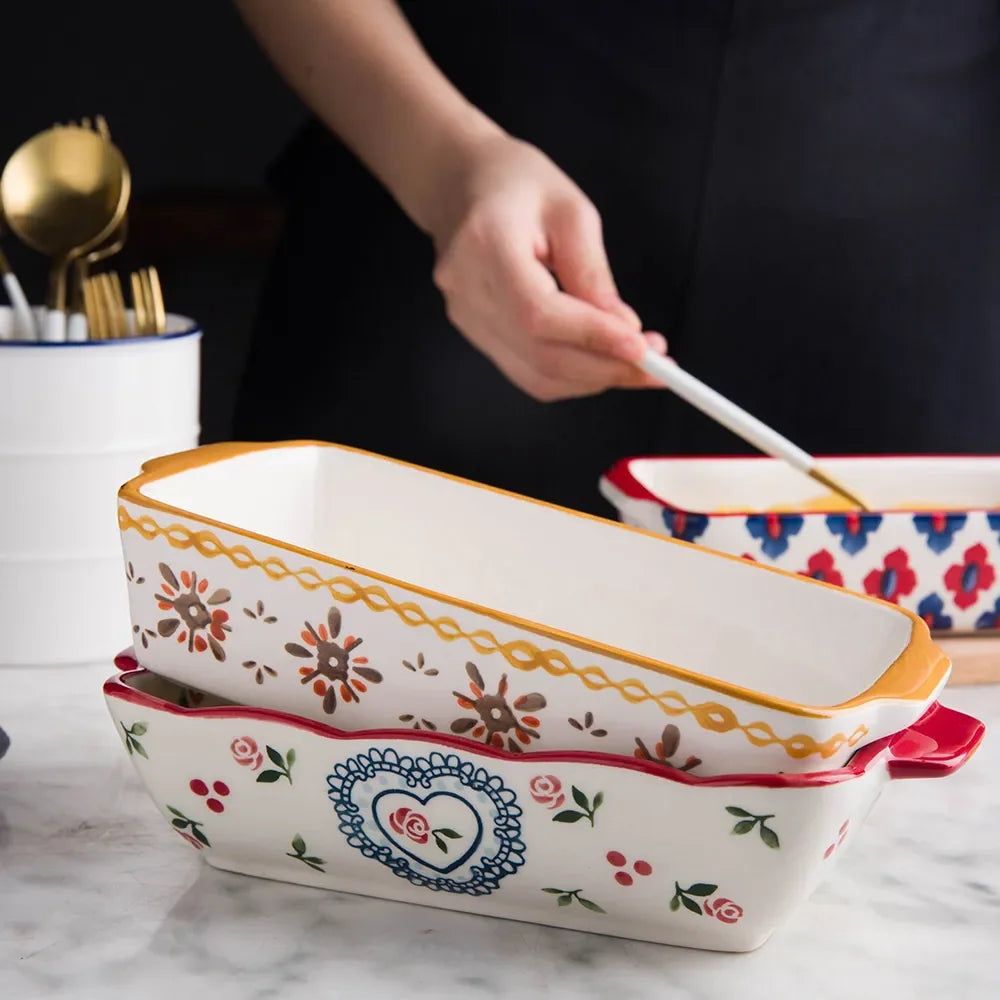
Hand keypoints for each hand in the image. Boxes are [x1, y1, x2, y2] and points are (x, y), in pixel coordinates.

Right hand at [428, 134, 666, 401]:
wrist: (458, 185)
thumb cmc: (516, 184)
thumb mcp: (571, 210)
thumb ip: (594, 273)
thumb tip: (624, 330)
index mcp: (487, 243)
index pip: (539, 312)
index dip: (592, 337)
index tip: (642, 349)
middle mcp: (467, 289)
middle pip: (539, 354)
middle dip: (605, 368)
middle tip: (656, 366)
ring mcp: (466, 317)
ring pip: (536, 376)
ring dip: (592, 379)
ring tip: (635, 363)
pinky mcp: (474, 333)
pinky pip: (527, 372)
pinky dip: (571, 376)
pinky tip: (599, 361)